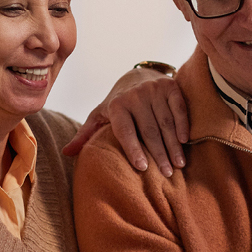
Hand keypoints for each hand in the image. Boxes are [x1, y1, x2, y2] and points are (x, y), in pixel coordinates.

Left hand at [61, 66, 188, 176]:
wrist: (136, 77)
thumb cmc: (117, 104)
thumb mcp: (99, 116)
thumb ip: (85, 134)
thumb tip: (66, 153)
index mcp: (117, 105)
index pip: (126, 131)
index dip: (134, 149)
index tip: (142, 168)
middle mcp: (135, 95)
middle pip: (149, 130)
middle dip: (159, 154)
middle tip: (166, 174)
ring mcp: (154, 90)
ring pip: (165, 123)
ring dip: (173, 145)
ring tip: (178, 165)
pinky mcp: (170, 86)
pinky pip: (179, 109)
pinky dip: (183, 125)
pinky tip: (185, 142)